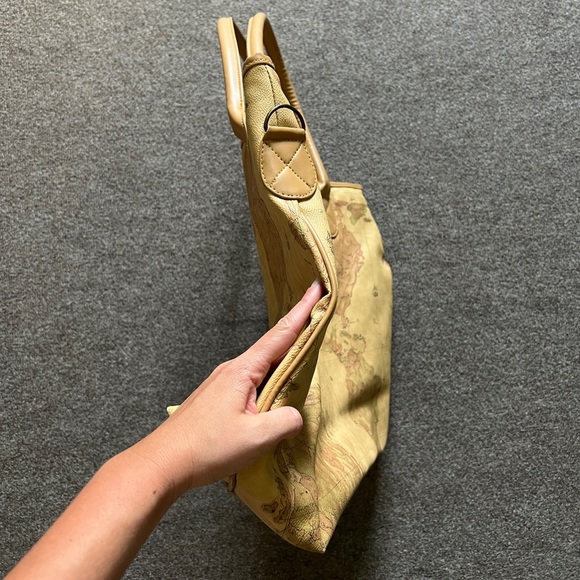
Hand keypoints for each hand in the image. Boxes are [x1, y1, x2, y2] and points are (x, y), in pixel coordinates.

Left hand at [131, 281, 322, 497]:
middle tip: (320, 318)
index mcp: (243, 371)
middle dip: (297, 331)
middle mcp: (232, 370)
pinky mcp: (219, 397)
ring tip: (303, 357)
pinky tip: (275, 391)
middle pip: (272, 346)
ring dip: (284, 359)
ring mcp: (223, 382)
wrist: (163, 462)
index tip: (316, 289)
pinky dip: (269, 379)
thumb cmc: (206, 448)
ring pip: (262, 366)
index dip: (302, 312)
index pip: (280, 335)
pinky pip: (251, 381)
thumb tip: (295, 414)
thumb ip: (285, 421)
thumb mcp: (255, 438)